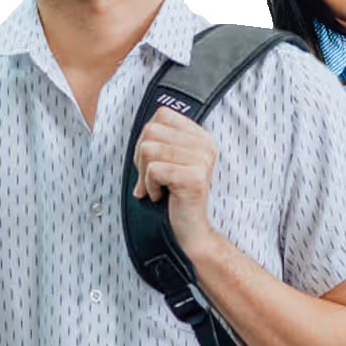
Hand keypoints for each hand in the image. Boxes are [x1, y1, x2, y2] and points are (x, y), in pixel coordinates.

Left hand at [132, 107, 218, 258]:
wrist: (190, 230)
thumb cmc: (174, 196)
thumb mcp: (169, 160)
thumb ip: (160, 140)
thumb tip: (142, 128)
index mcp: (200, 136)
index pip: (162, 114)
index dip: (147, 136)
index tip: (151, 160)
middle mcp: (204, 144)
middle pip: (151, 130)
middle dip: (140, 157)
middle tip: (150, 178)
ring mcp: (201, 160)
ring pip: (149, 149)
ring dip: (144, 174)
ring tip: (155, 188)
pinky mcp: (194, 177)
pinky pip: (153, 170)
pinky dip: (149, 186)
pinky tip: (160, 196)